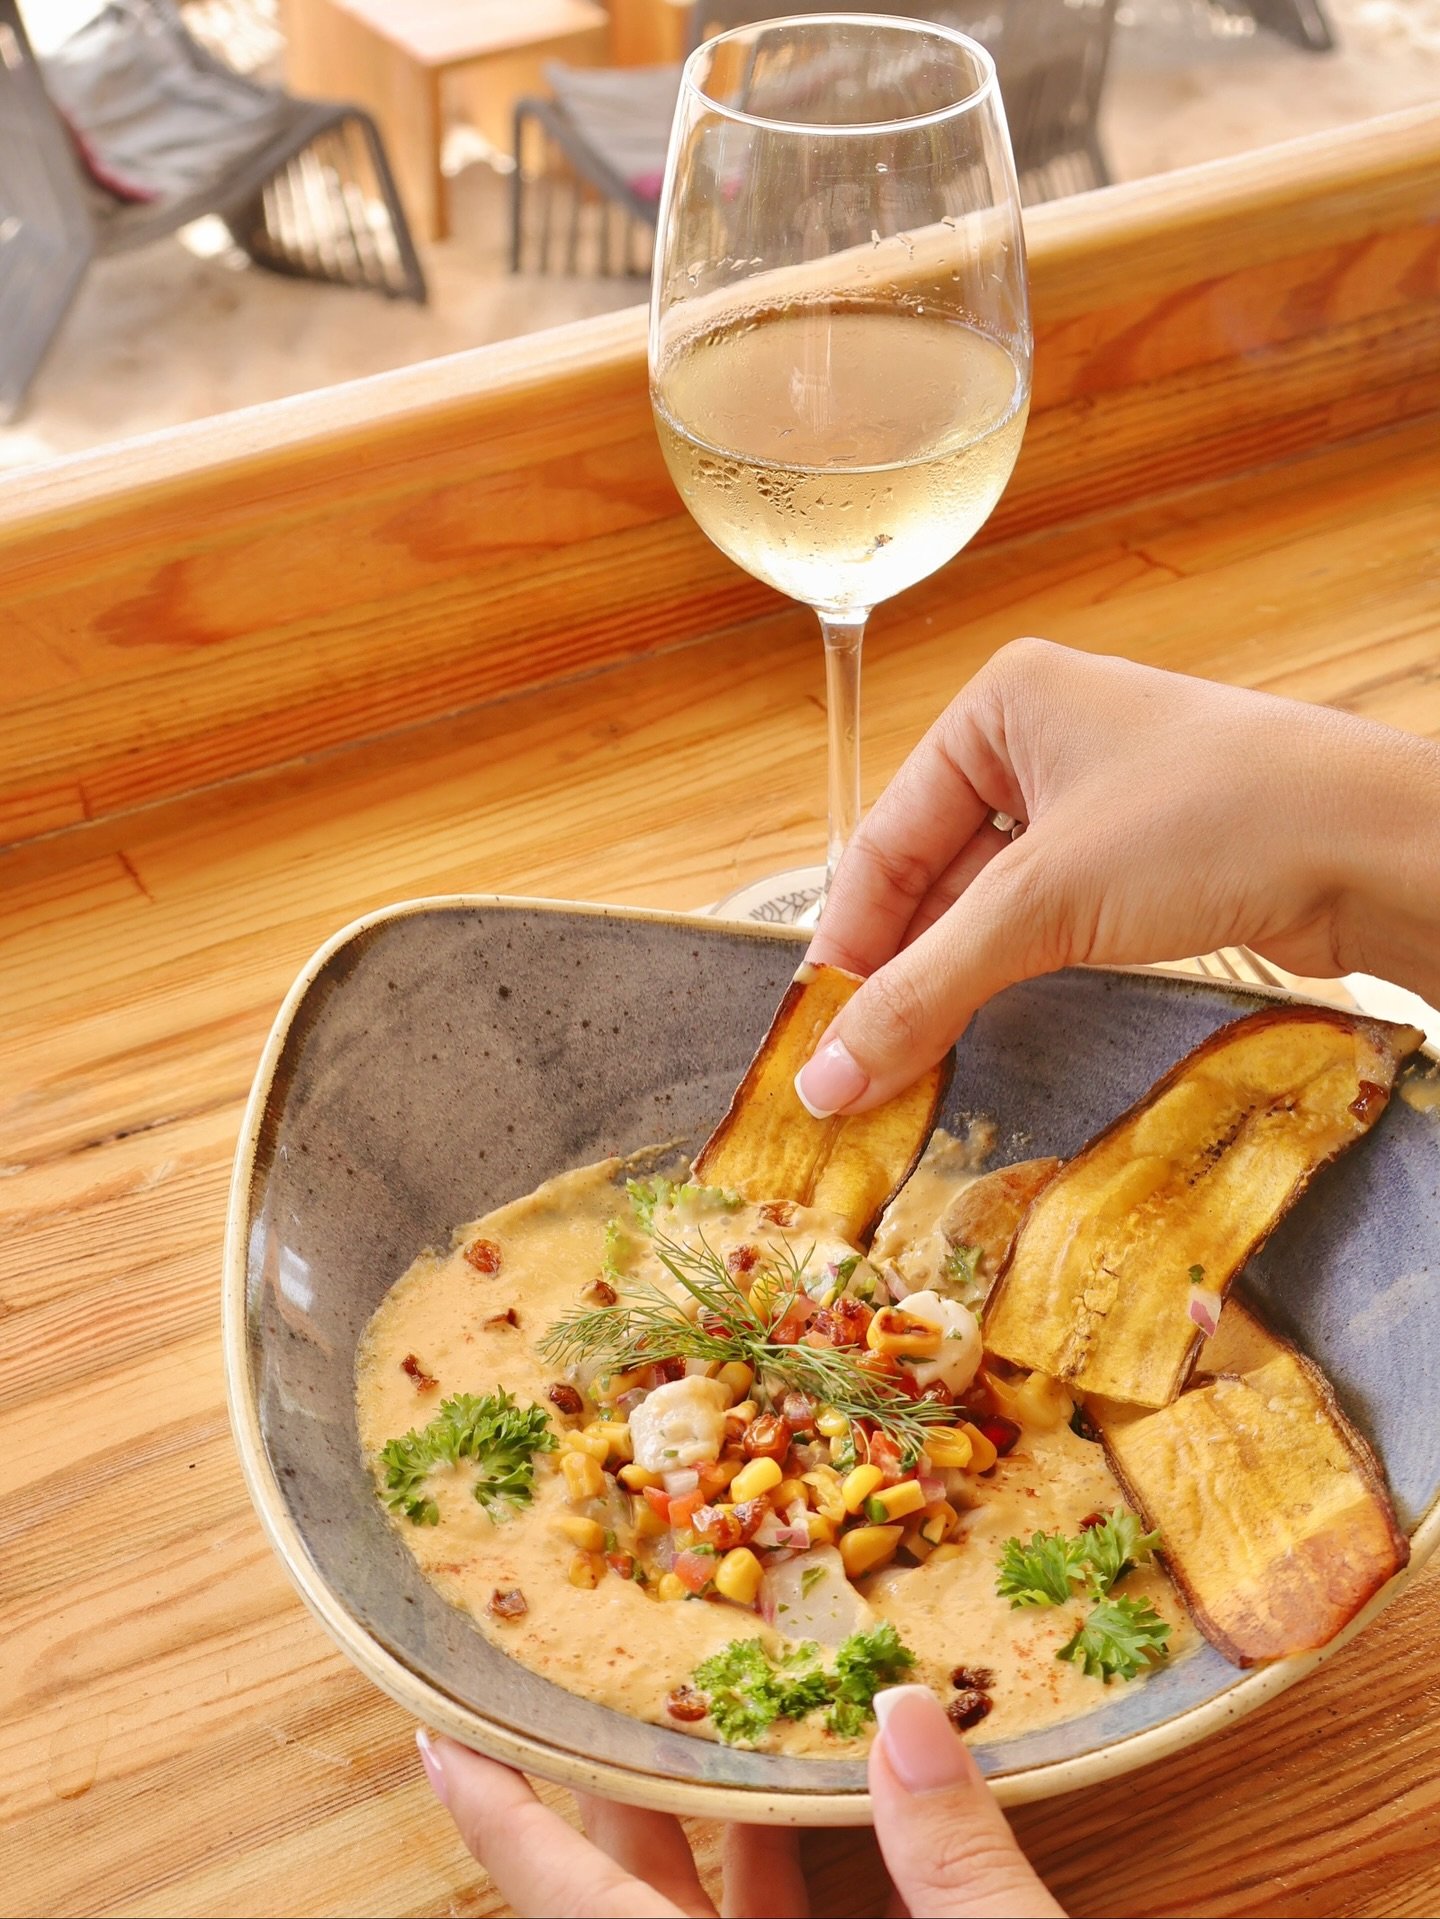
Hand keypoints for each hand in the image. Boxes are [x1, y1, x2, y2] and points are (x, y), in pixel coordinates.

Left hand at [416, 1685, 1062, 1916]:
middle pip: (630, 1901)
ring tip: (698, 1724)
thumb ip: (953, 1865)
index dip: (501, 1819)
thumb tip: (903, 1718)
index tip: (440, 1737)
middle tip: (595, 1684)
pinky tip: (821, 1826)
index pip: (572, 1906)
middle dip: (613, 1790)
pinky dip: (780, 1891)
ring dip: (705, 1834)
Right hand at [797, 638, 1439, 1113]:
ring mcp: (1099, 801)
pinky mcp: (1145, 860)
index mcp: (1002, 703)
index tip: (816, 1028)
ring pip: (991, 904)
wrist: (1379, 849)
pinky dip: (1010, 975)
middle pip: (935, 873)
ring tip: (908, 1062)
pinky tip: (980, 1028)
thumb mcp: (1043, 903)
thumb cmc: (1213, 823)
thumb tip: (825, 1079)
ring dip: (952, 980)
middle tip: (855, 1061)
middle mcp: (1045, 739)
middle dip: (899, 968)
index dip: (848, 939)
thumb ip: (924, 991)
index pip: (888, 836)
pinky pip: (1048, 922)